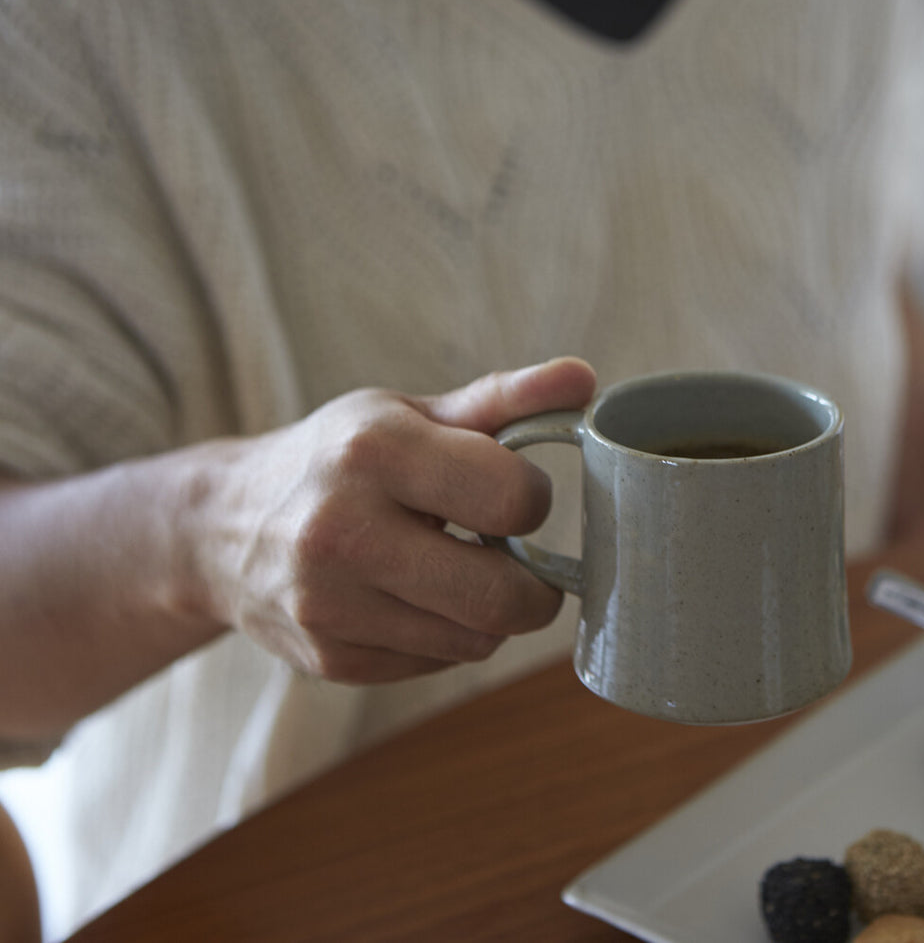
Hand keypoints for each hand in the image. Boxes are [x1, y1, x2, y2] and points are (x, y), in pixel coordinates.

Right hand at [188, 357, 596, 682]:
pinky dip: (446, 637)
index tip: (510, 495)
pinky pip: (438, 664)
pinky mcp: (329, 658)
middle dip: (533, 584)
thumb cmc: (337, 458)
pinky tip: (415, 600)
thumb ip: (503, 400)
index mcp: (374, 451)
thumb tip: (585, 378)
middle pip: (502, 596)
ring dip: (490, 613)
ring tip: (458, 572)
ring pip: (477, 640)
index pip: (514, 498)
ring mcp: (331, 603)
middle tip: (515, 559)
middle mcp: (343, 530)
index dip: (531, 500)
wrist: (220, 526)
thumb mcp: (408, 413)